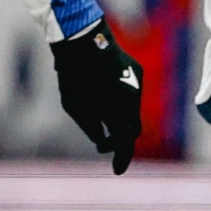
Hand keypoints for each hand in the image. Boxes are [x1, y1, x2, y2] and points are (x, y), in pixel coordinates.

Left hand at [50, 21, 143, 173]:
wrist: (81, 38)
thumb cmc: (73, 75)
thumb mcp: (74, 107)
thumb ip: (91, 127)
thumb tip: (102, 139)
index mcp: (121, 110)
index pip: (126, 142)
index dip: (122, 158)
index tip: (117, 171)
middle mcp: (135, 97)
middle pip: (132, 127)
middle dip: (120, 139)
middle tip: (105, 147)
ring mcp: (138, 82)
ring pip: (132, 108)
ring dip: (119, 117)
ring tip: (98, 114)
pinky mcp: (136, 69)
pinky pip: (131, 90)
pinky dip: (120, 98)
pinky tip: (104, 92)